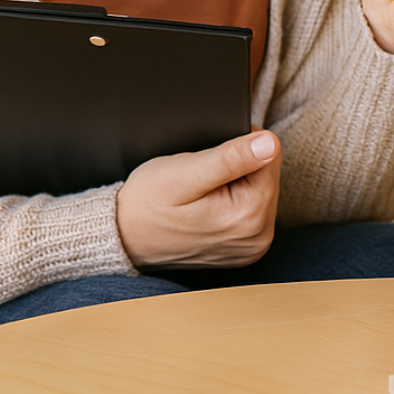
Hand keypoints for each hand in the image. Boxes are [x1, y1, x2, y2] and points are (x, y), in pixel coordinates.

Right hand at [115, 130, 280, 268]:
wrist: (123, 238)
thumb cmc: (147, 205)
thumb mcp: (184, 173)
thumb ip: (230, 158)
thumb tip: (270, 143)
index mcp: (250, 216)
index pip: (269, 155)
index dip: (239, 146)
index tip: (209, 160)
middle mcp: (259, 237)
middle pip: (266, 174)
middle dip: (237, 168)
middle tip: (200, 179)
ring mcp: (253, 247)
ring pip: (260, 190)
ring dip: (236, 185)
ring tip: (201, 194)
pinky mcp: (246, 250)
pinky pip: (252, 211)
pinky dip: (233, 202)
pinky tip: (208, 208)